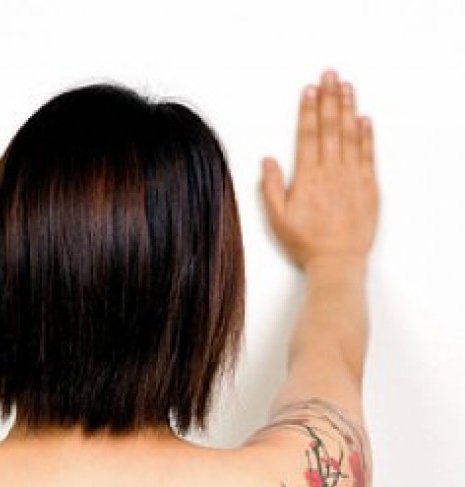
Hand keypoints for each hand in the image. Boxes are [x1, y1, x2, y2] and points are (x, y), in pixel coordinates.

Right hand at [260, 68, 378, 269]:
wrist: (337, 263)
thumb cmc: (306, 245)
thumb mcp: (278, 220)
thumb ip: (272, 188)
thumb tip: (267, 161)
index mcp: (308, 178)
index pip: (307, 135)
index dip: (308, 110)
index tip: (309, 90)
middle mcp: (331, 172)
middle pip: (329, 127)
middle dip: (329, 98)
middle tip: (330, 75)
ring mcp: (351, 177)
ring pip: (349, 135)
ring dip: (347, 108)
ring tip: (346, 87)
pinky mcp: (368, 187)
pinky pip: (367, 154)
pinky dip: (366, 135)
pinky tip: (364, 119)